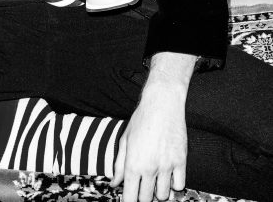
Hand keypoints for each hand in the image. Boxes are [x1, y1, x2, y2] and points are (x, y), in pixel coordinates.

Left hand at [110, 52, 195, 201]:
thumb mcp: (125, 140)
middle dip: (143, 196)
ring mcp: (166, 166)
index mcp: (133, 164)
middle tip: (142, 186)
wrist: (162, 103)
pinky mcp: (181, 161)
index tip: (129, 199)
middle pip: (146, 199)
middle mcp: (149, 168)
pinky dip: (174, 184)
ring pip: (164, 196)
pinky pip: (179, 185)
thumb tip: (114, 183)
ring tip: (155, 179)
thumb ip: (119, 165)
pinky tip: (169, 174)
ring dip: (158, 191)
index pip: (130, 198)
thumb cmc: (141, 119)